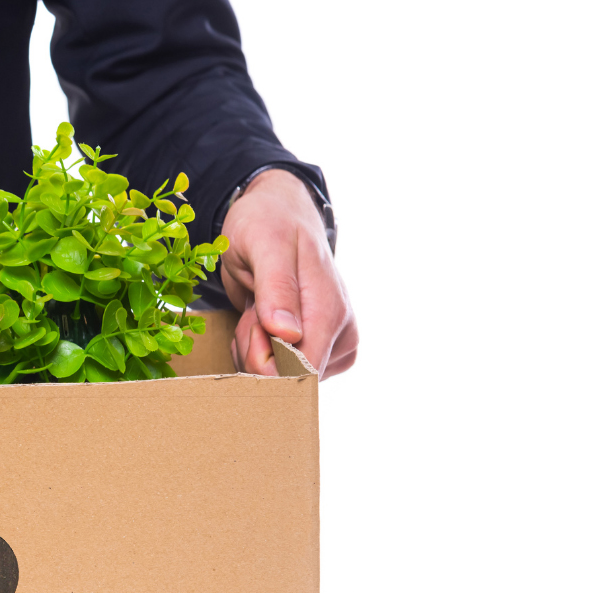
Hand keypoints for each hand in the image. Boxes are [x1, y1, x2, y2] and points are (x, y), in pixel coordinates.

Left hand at [218, 169, 357, 377]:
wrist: (276, 214)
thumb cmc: (269, 223)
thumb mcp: (265, 244)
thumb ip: (277, 288)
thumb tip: (289, 334)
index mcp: (331, 311)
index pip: (303, 371)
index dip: (267, 362)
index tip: (255, 325)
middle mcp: (340, 333)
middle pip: (286, 379)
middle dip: (254, 348)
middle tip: (253, 306)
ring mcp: (331, 343)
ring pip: (276, 377)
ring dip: (252, 347)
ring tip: (257, 306)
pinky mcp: (318, 349)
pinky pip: (275, 371)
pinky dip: (256, 349)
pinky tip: (260, 319)